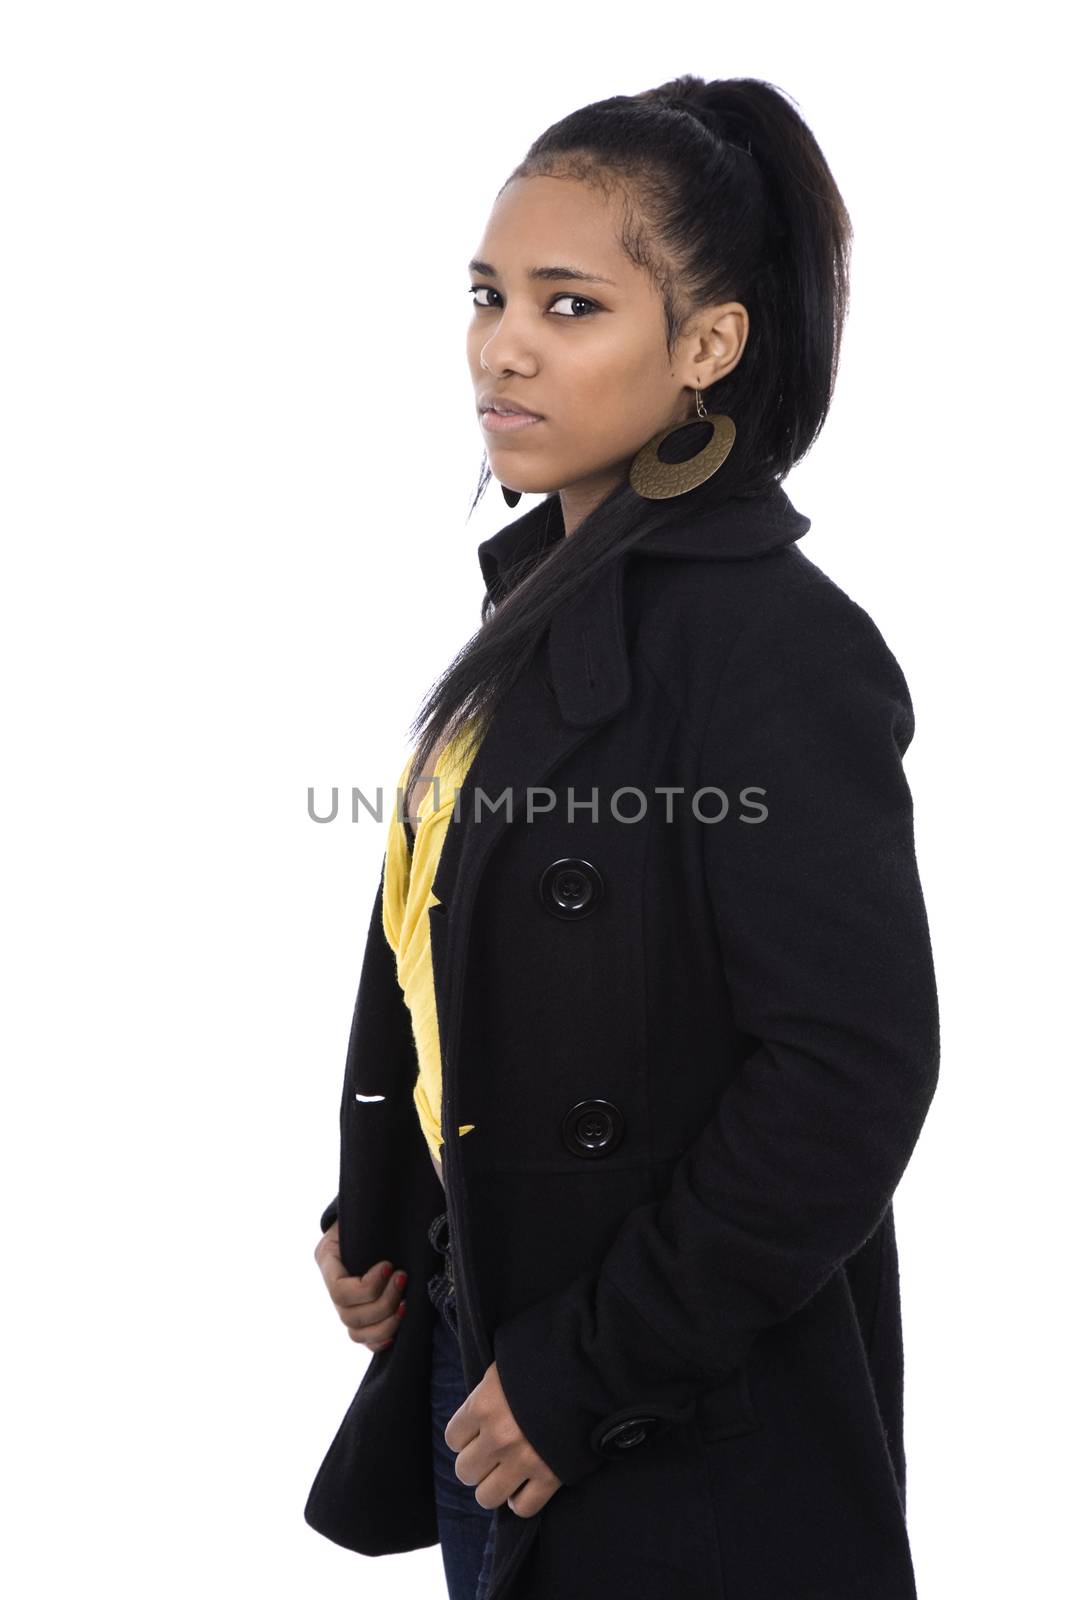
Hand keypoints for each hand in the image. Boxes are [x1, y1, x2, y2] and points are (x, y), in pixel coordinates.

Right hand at [314, 1222, 406, 1351]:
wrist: (374, 1216)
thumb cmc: (371, 1209)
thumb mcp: (364, 1209)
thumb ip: (368, 1218)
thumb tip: (386, 1213)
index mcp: (327, 1258)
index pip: (339, 1290)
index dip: (367, 1286)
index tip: (389, 1266)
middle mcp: (331, 1284)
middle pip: (349, 1315)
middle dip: (383, 1302)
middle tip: (403, 1278)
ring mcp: (343, 1302)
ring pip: (355, 1331)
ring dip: (386, 1322)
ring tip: (406, 1303)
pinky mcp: (359, 1314)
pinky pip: (363, 1339)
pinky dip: (380, 1339)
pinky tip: (397, 1329)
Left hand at [444, 1360, 562, 1518]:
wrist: (593, 1369)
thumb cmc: (546, 1358)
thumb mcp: (505, 1363)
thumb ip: (486, 1389)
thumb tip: (477, 1409)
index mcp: (483, 1405)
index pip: (453, 1438)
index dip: (464, 1435)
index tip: (477, 1431)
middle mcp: (498, 1437)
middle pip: (465, 1471)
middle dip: (476, 1461)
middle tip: (491, 1451)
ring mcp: (523, 1460)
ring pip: (486, 1496)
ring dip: (493, 1485)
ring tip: (505, 1471)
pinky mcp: (550, 1477)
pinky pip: (523, 1507)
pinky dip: (521, 1501)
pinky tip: (525, 1485)